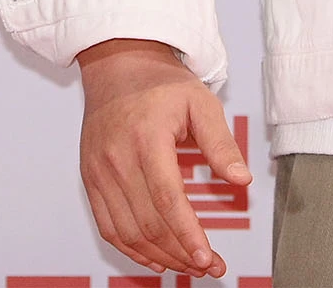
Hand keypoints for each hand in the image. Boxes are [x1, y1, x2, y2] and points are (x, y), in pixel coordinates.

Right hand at [78, 38, 251, 278]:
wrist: (118, 66)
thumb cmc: (161, 84)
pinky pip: (108, 227)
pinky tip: (156, 257)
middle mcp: (117, 159)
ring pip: (126, 232)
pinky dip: (131, 249)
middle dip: (180, 252)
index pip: (167, 200)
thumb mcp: (201, 102)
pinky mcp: (90, 180)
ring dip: (159, 256)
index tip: (207, 257)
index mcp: (147, 138)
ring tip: (187, 265)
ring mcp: (99, 172)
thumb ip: (221, 144)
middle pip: (148, 223)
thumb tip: (242, 181)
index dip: (187, 234)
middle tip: (208, 266)